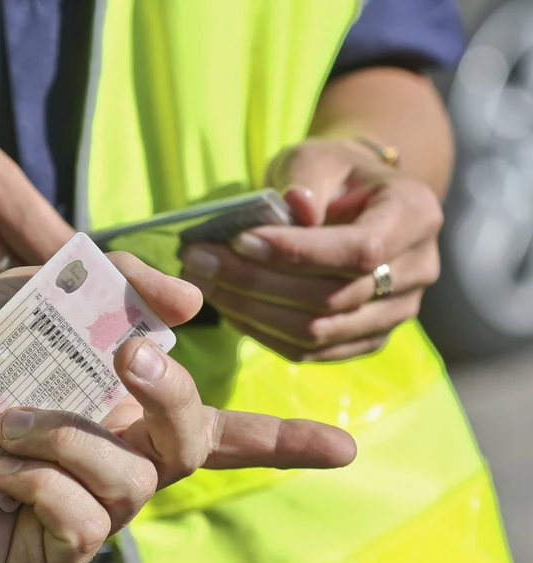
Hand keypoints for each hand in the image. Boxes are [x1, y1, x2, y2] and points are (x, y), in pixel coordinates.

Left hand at [0, 253, 355, 562]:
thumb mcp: (33, 294)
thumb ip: (112, 284)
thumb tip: (192, 303)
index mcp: (115, 415)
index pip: (215, 431)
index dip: (282, 441)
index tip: (344, 449)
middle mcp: (109, 468)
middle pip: (195, 446)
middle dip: (171, 396)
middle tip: (124, 361)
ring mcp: (80, 517)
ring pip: (133, 482)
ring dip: (71, 434)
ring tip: (9, 421)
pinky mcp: (44, 558)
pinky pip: (84, 521)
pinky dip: (42, 479)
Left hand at [180, 138, 442, 360]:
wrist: (354, 201)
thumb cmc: (332, 174)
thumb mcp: (318, 156)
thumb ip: (306, 178)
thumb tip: (295, 207)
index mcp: (415, 215)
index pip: (360, 250)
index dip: (296, 252)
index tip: (238, 241)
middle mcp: (418, 270)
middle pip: (333, 297)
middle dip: (257, 282)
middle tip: (199, 262)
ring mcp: (396, 313)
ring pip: (318, 331)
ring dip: (251, 311)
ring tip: (204, 282)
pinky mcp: (365, 339)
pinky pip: (310, 351)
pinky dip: (261, 332)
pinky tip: (227, 306)